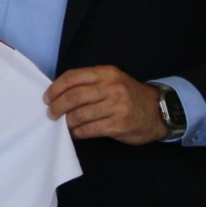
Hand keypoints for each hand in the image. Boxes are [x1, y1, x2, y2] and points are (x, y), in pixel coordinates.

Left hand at [44, 66, 167, 143]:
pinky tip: (74, 133)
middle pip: (73, 97)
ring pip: (80, 114)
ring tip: (63, 124)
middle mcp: (111, 88)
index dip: (55, 88)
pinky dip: (78, 132)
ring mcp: (116, 106)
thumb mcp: (112, 80)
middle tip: (51, 113)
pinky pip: (90, 129)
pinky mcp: (119, 124)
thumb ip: (90, 82)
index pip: (72, 77)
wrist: (158, 111)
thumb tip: (59, 93)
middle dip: (57, 106)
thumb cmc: (128, 95)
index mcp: (106, 73)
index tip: (47, 97)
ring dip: (66, 121)